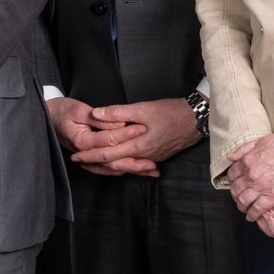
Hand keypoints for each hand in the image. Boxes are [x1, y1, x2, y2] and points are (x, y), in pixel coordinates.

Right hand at [48, 96, 145, 175]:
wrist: (48, 116)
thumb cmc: (62, 110)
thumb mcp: (79, 110)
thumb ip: (101, 119)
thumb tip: (119, 123)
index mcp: (82, 141)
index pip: (108, 140)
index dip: (126, 134)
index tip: (143, 128)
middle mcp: (86, 153)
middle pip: (113, 161)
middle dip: (134, 163)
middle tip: (153, 164)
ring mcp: (89, 157)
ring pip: (113, 168)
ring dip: (132, 170)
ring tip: (152, 171)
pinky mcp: (93, 156)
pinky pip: (110, 167)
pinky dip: (125, 169)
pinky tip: (138, 170)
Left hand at [71, 97, 203, 175]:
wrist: (198, 119)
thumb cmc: (171, 112)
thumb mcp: (143, 108)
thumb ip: (118, 112)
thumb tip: (96, 114)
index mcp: (139, 146)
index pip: (108, 154)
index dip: (90, 156)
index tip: (75, 156)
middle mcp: (145, 156)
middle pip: (115, 164)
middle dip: (95, 164)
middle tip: (78, 162)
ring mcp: (152, 158)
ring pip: (125, 165)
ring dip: (108, 165)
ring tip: (92, 163)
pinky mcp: (158, 155)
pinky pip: (136, 164)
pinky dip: (123, 164)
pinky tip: (117, 163)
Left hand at [226, 135, 273, 220]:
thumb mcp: (259, 141)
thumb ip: (243, 149)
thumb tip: (231, 157)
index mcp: (246, 162)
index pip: (232, 175)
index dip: (232, 181)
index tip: (234, 184)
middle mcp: (250, 175)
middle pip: (236, 189)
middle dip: (235, 195)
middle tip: (237, 198)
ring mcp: (260, 187)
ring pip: (244, 200)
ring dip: (242, 206)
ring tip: (243, 208)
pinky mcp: (273, 196)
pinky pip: (258, 208)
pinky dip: (253, 214)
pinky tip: (252, 216)